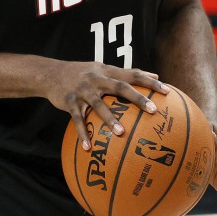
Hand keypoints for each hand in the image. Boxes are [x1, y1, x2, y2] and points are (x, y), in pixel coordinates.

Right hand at [46, 61, 166, 148]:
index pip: (132, 74)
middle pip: (120, 87)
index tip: (167, 91)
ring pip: (98, 104)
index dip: (149, 81)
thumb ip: (127, 73)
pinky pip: (77, 119)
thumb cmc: (83, 73)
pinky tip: (88, 147)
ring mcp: (82, 89)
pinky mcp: (69, 101)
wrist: (50, 73)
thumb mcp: (104, 68)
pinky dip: (82, 133)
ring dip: (109, 119)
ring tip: (121, 133)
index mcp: (108, 71)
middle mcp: (97, 78)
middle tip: (152, 110)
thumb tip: (155, 75)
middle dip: (136, 98)